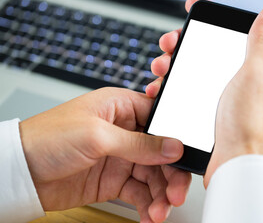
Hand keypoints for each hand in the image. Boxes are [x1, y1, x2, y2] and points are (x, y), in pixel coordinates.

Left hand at [20, 88, 190, 222]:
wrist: (20, 172)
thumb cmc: (48, 138)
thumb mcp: (98, 136)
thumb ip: (139, 144)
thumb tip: (173, 146)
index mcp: (121, 108)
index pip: (160, 121)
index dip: (175, 139)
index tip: (184, 158)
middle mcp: (124, 131)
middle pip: (161, 152)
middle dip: (171, 174)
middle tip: (176, 193)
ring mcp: (120, 157)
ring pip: (153, 175)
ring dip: (160, 194)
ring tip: (160, 210)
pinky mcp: (114, 180)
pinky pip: (139, 193)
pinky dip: (147, 205)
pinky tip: (149, 214)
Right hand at [147, 0, 262, 187]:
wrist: (240, 169)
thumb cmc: (254, 127)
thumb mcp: (258, 74)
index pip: (238, 34)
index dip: (214, 21)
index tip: (193, 9)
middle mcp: (248, 82)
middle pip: (213, 52)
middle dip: (186, 46)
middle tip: (169, 45)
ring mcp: (230, 99)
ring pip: (199, 73)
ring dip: (176, 67)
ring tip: (161, 68)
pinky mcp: (215, 114)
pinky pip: (192, 94)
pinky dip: (176, 89)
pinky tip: (163, 90)